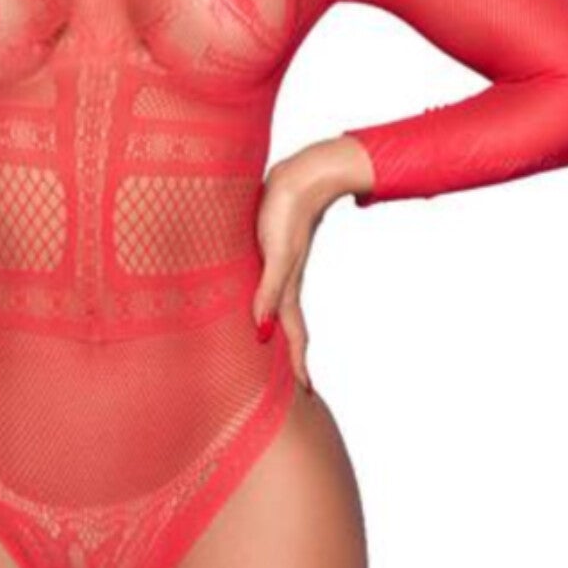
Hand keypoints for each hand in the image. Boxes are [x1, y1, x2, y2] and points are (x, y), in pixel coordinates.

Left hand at [252, 142, 358, 391]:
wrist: (307, 173)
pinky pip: (270, 285)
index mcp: (286, 286)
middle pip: (289, 327)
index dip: (297, 365)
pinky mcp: (274, 247)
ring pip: (279, 306)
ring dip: (279, 330)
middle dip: (291, 356)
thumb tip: (260, 331)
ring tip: (273, 349)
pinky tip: (260, 300)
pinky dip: (267, 301)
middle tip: (295, 385)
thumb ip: (269, 290)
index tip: (306, 395)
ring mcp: (281, 264)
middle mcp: (284, 280)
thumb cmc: (288, 209)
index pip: (293, 334)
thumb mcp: (276, 253)